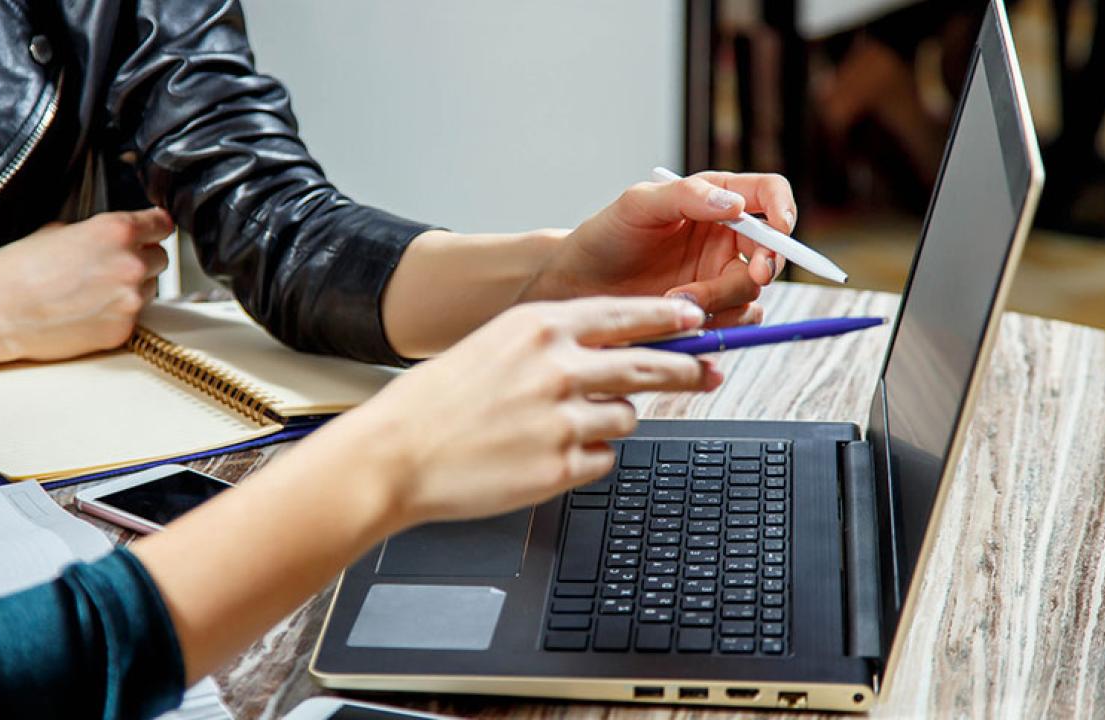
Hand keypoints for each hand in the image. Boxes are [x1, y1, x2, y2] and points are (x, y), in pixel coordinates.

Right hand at [0, 209, 171, 361]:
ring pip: (150, 289)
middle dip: (141, 259)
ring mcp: (130, 301)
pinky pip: (134, 316)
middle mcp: (130, 265)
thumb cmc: (16, 271)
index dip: (154, 227)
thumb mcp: (58, 230)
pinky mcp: (123, 330)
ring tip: (93, 290)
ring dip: (132, 287)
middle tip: (111, 265)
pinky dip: (118, 312)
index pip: (162, 225)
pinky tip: (88, 310)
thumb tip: (114, 237)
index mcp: (117, 232)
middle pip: (160, 258)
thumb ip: (98, 232)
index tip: (153, 230)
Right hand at [350, 296, 722, 525]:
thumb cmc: (436, 402)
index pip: (624, 316)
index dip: (667, 319)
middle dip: (686, 368)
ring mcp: (563, 419)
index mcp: (538, 327)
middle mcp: (558, 367)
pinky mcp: (561, 467)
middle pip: (648, 365)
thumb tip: (610, 350)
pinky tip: (545, 455)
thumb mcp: (493, 345)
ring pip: (626, 417)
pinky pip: (603, 459)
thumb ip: (551, 343)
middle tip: (709, 371)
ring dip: (608, 420)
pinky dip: (585, 458)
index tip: (694, 320)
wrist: (394, 456)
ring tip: (561, 428)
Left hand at [524, 172, 796, 325]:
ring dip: (723, 299)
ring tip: (676, 299)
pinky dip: (717, 323)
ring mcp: (718, 276)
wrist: (578, 285)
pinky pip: (735, 322)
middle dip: (763, 266)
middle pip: (770, 251)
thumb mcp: (638, 205)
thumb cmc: (605, 236)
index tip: (781, 228)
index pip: (768, 194)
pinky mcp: (709, 312)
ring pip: (752, 292)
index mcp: (715, 200)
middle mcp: (725, 238)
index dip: (783, 208)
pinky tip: (681, 319)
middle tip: (750, 276)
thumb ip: (686, 196)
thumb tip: (734, 203)